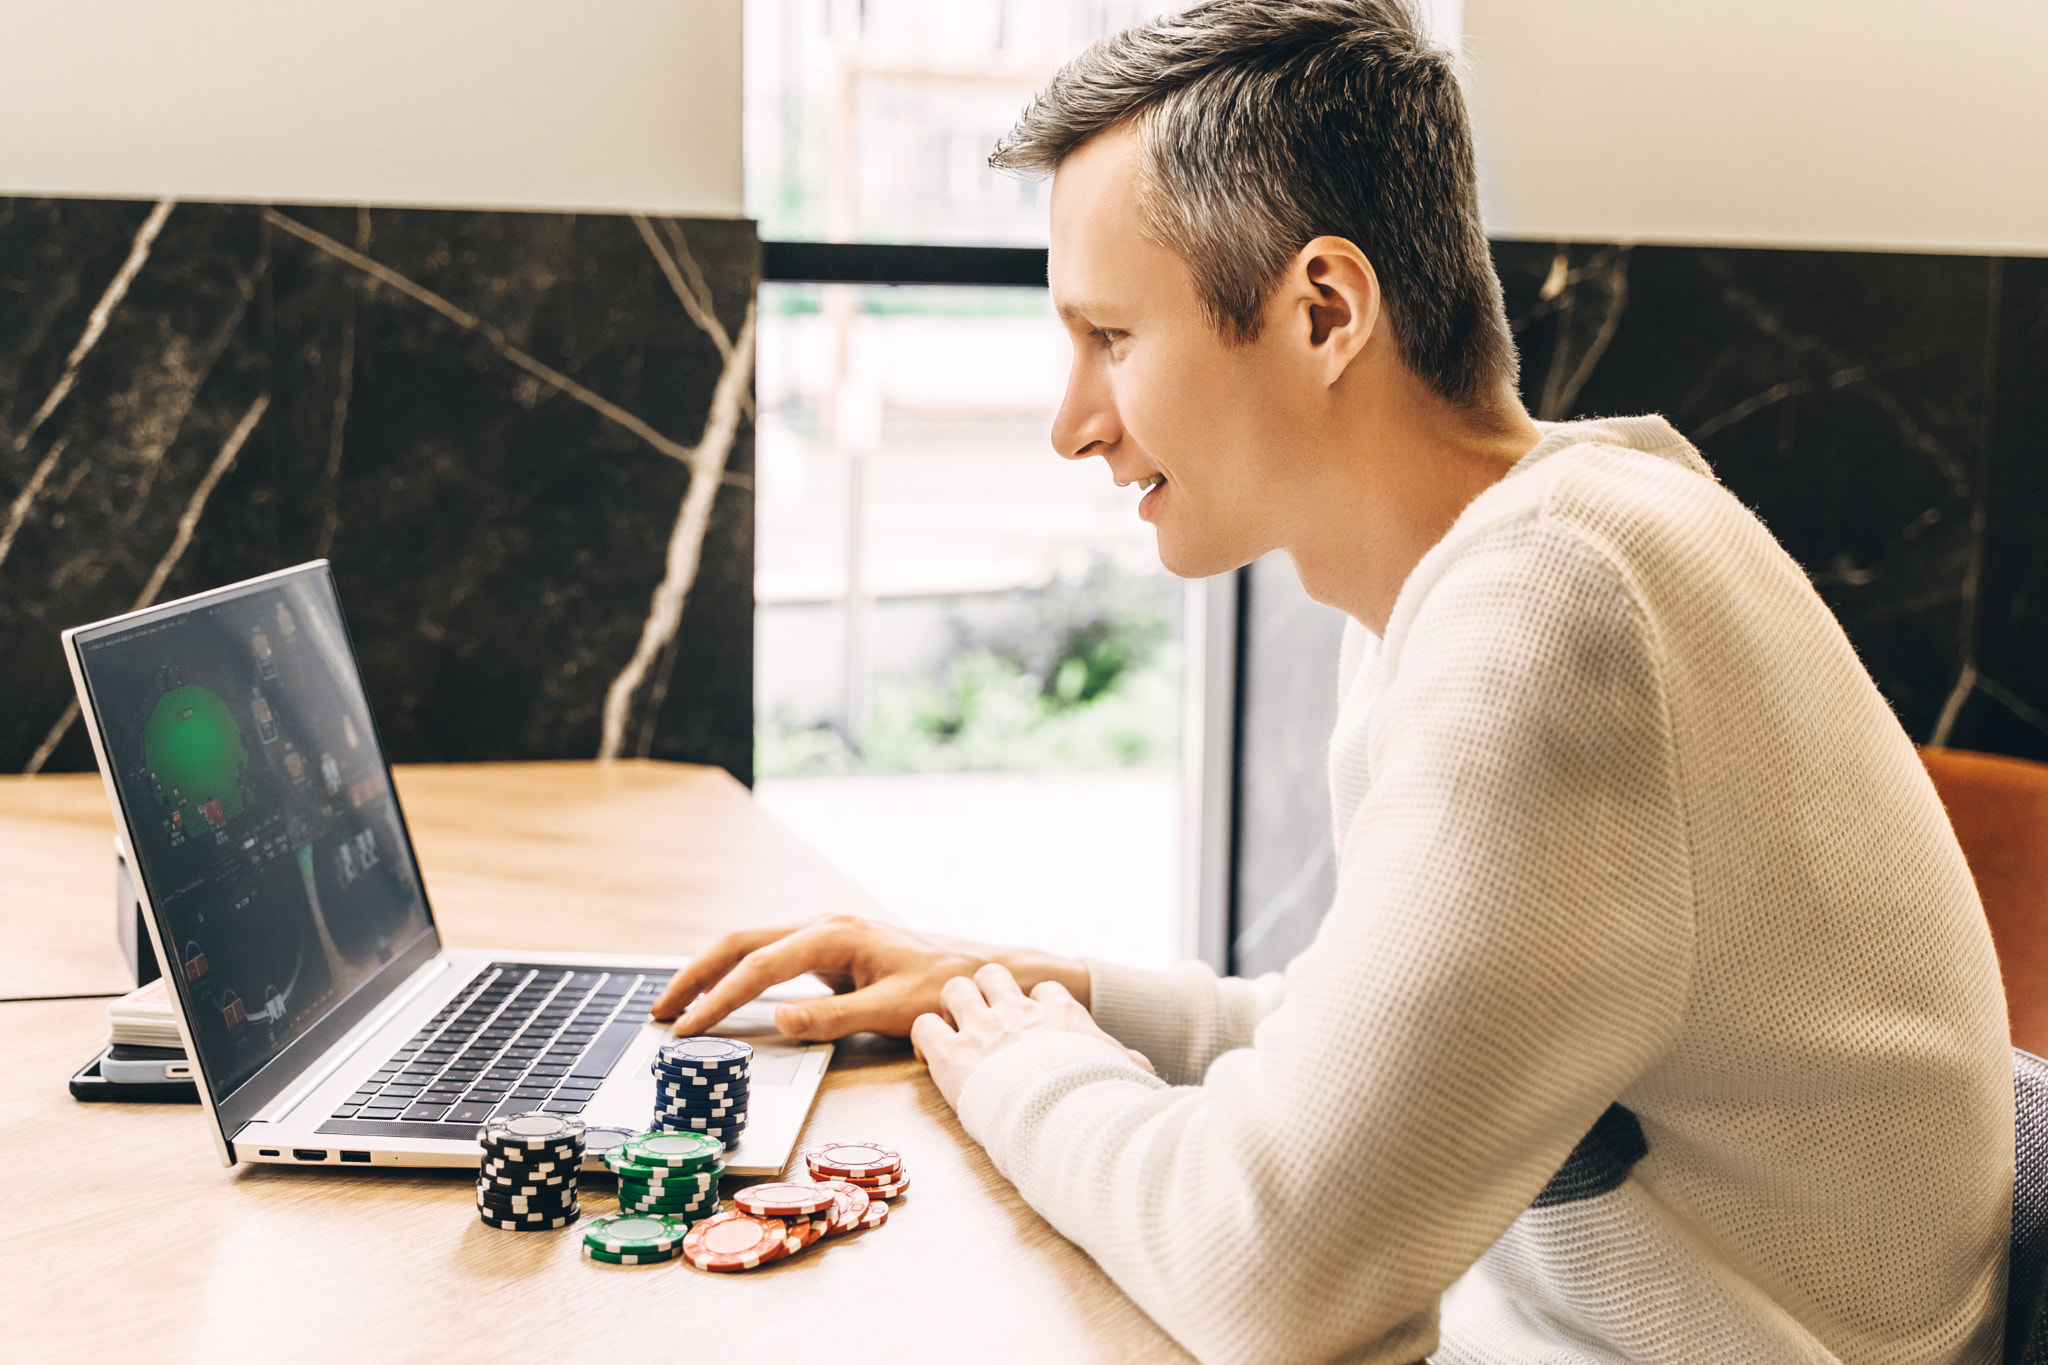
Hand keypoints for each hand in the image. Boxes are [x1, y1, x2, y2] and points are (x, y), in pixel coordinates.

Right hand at [651, 914, 1091, 1040]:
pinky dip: (737, 976)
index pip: (758, 967)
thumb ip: (834, 1018)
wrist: (980, 972)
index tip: (687, 1028)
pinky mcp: (829, 951)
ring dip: (711, 972)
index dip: (718, 999)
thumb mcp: (893, 1011)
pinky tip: (722, 998)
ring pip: (751, 946)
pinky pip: (770, 958)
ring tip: (677, 1005)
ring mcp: (825, 936)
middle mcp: (823, 926)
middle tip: (659, 1011)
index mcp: (834, 935)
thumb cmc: (943, 988)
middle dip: (696, 975)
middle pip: (740, 943)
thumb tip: (778, 1021)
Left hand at [911, 963, 1154, 1109]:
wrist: (1069, 1119)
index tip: (1032, 1032)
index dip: (1034, 1008)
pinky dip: (925, 1039)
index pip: (1043, 991)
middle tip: (985, 1025)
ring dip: (953, 1008)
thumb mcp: (1127, 1074)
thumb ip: (1128, 1064)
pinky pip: (924, 1025)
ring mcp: (983, 1029)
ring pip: (955, 988)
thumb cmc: (1101, 1100)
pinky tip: (933, 1058)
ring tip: (956, 1035)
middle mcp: (1019, 1013)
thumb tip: (1144, 1068)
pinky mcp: (952, 1054)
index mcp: (1061, 1015)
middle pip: (993, 974)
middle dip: (986, 994)